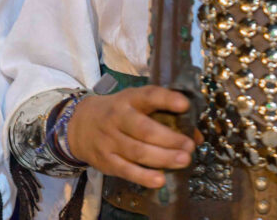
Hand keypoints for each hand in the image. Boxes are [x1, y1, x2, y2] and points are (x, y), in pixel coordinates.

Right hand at [67, 86, 195, 187]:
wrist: (80, 125)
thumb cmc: (119, 112)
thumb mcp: (137, 105)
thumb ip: (165, 115)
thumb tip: (196, 135)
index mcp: (129, 99)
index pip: (148, 96)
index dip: (166, 99)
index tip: (185, 105)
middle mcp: (118, 118)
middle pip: (144, 129)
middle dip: (169, 138)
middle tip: (189, 146)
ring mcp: (110, 140)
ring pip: (137, 151)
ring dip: (162, 158)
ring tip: (183, 161)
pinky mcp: (106, 161)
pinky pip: (126, 170)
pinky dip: (144, 176)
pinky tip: (160, 179)